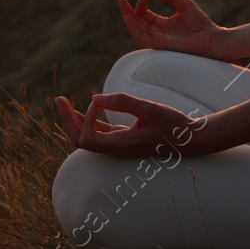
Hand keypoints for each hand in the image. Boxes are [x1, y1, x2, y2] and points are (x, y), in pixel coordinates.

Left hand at [52, 92, 207, 159]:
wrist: (192, 139)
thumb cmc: (173, 125)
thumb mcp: (149, 109)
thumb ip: (122, 102)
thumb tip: (95, 98)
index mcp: (121, 147)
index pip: (86, 139)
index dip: (84, 119)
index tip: (98, 101)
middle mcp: (117, 150)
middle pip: (80, 140)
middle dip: (66, 120)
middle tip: (57, 99)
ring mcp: (120, 146)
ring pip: (88, 137)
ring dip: (74, 119)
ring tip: (62, 102)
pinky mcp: (125, 139)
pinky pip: (100, 133)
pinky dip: (89, 120)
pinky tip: (84, 108)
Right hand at [114, 0, 223, 56]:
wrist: (211, 39)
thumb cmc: (200, 23)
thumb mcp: (183, 3)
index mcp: (160, 23)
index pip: (142, 12)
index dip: (140, 1)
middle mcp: (156, 31)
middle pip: (134, 19)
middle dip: (123, 7)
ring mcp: (156, 38)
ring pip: (134, 28)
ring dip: (126, 15)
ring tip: (120, 1)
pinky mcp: (159, 44)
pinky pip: (141, 37)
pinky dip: (133, 27)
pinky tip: (129, 16)